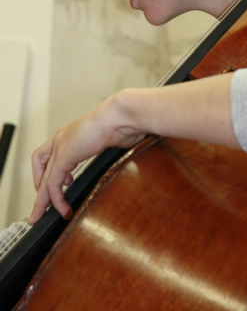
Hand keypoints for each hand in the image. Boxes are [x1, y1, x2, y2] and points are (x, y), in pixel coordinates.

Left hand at [29, 95, 145, 223]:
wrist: (120, 116)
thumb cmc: (121, 121)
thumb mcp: (110, 136)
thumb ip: (107, 143)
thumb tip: (119, 146)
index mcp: (70, 133)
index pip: (48, 155)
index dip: (47, 172)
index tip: (58, 186)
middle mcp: (61, 139)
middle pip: (40, 167)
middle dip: (40, 190)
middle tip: (40, 209)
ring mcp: (60, 147)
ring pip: (44, 179)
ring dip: (43, 200)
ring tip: (44, 216)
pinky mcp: (63, 157)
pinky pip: (53, 184)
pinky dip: (57, 199)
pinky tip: (64, 208)